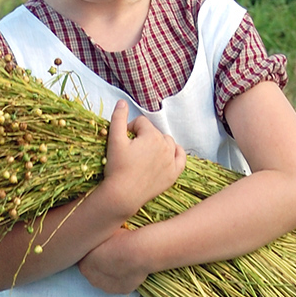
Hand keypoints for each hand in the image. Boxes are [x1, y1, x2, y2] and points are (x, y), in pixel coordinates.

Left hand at [78, 228, 146, 293]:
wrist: (137, 252)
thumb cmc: (118, 239)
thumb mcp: (101, 235)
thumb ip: (95, 241)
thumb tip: (96, 237)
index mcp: (84, 266)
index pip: (84, 260)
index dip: (93, 253)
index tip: (101, 246)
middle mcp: (93, 280)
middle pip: (95, 271)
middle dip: (101, 264)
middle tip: (112, 252)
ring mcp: (108, 287)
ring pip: (108, 279)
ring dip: (112, 272)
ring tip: (122, 259)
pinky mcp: (122, 290)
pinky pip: (122, 283)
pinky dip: (125, 277)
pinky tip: (130, 266)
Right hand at [98, 100, 185, 217]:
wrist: (123, 195)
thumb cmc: (117, 167)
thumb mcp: (114, 140)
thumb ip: (118, 118)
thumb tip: (122, 101)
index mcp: (152, 136)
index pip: (141, 123)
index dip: (129, 129)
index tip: (122, 141)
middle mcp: (166, 146)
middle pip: (154, 132)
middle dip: (143, 137)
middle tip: (131, 150)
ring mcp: (171, 161)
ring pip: (167, 143)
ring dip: (158, 144)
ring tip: (145, 154)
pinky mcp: (173, 174)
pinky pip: (181, 157)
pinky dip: (176, 153)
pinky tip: (168, 155)